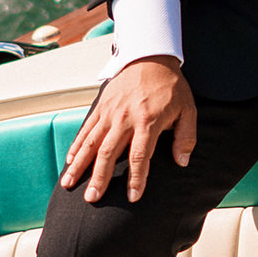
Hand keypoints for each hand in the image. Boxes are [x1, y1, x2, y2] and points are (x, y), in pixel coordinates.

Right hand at [60, 56, 197, 203]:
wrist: (151, 57)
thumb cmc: (172, 87)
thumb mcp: (188, 109)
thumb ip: (185, 137)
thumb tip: (182, 162)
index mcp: (148, 121)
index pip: (140, 156)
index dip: (137, 178)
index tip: (133, 197)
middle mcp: (125, 118)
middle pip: (109, 153)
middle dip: (99, 178)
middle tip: (92, 199)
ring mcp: (110, 112)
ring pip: (91, 143)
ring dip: (79, 165)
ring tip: (69, 185)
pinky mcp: (100, 107)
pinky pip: (86, 129)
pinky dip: (76, 146)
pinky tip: (69, 162)